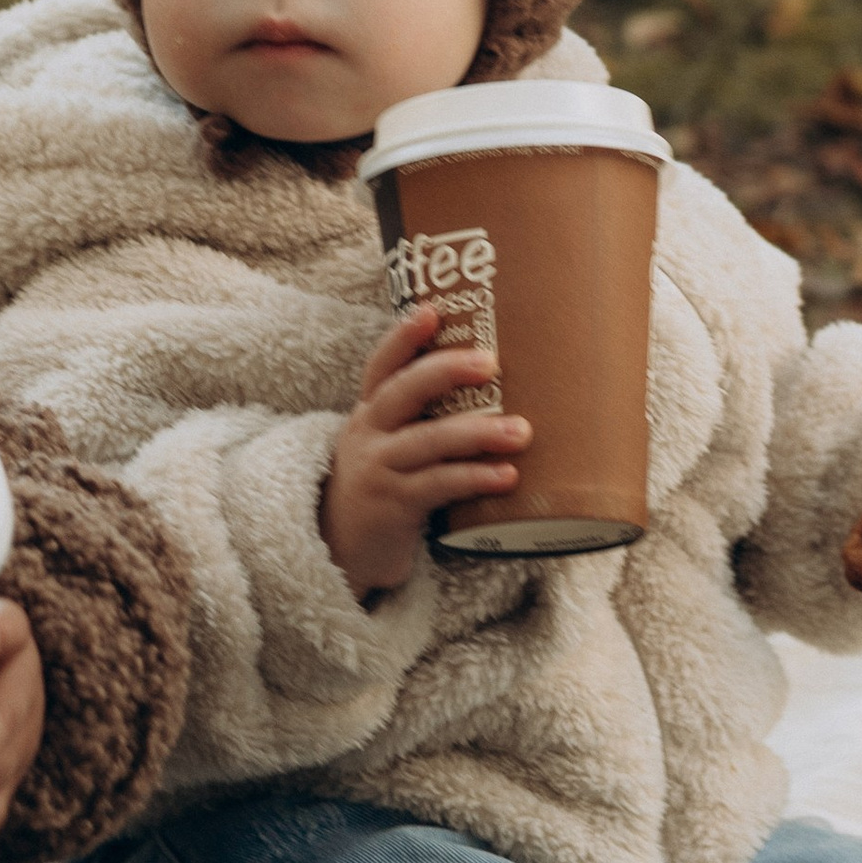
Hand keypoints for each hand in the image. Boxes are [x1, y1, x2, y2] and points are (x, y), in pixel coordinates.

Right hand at [322, 302, 529, 602]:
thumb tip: (495, 391)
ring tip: (522, 431)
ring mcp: (378, 470)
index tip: (432, 310)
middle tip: (490, 361)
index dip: (404, 337)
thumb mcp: (388, 447)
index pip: (382, 365)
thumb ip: (422, 421)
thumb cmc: (382, 489)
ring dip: (477, 433)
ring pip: (427, 441)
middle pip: (402, 392)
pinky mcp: (392, 506)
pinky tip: (507, 476)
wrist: (339, 552)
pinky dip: (473, 478)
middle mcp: (369, 435)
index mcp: (370, 414)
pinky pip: (437, 486)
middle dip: (445, 371)